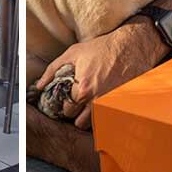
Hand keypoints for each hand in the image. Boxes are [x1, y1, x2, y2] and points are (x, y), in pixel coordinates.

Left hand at [34, 18, 164, 129]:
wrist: (131, 46)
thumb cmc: (102, 48)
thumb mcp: (73, 53)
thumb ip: (52, 69)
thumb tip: (39, 85)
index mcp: (83, 89)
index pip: (67, 111)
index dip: (66, 106)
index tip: (68, 101)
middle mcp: (97, 100)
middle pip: (79, 122)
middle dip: (76, 115)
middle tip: (78, 105)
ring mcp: (111, 104)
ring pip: (94, 125)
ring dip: (90, 118)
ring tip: (89, 107)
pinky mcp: (123, 105)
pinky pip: (109, 120)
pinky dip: (104, 116)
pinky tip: (102, 107)